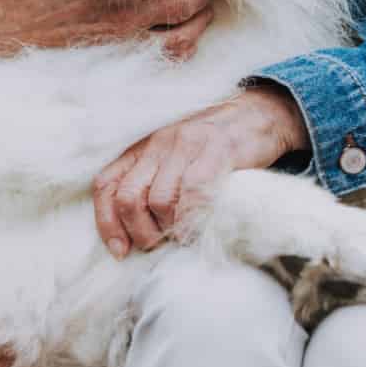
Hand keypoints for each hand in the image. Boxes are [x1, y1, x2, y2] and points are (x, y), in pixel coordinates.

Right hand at [0, 0, 215, 60]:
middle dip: (203, 4)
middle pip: (187, 20)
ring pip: (178, 47)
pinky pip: (155, 61)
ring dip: (194, 30)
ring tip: (196, 15)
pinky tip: (173, 38)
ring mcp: (115, 49)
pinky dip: (174, 50)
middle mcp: (120, 27)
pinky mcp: (106, 62)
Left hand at [92, 82, 309, 257]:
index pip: (106, 185)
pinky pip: (193, 194)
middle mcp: (158, 144)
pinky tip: (200, 227)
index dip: (107, 223)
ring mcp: (186, 146)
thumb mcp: (175, 161)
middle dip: (140, 232)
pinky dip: (193, 220)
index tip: (121, 251)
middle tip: (159, 244)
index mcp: (143, 148)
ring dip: (170, 229)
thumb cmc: (215, 147)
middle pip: (128, 198)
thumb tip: (135, 235)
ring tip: (185, 234)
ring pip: (159, 201)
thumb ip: (153, 186)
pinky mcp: (216, 151)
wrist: (259, 114)